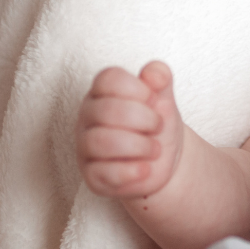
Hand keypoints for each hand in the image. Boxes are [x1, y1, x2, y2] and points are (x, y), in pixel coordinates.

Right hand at [76, 61, 184, 198]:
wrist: (162, 161)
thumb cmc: (156, 125)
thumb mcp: (163, 99)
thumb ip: (160, 80)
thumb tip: (155, 73)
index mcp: (102, 93)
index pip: (108, 79)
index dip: (137, 89)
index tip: (154, 99)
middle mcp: (88, 118)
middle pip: (105, 111)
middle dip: (143, 118)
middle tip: (158, 126)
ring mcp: (86, 147)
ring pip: (100, 141)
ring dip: (139, 145)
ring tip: (155, 149)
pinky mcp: (92, 175)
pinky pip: (106, 172)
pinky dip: (133, 170)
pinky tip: (146, 168)